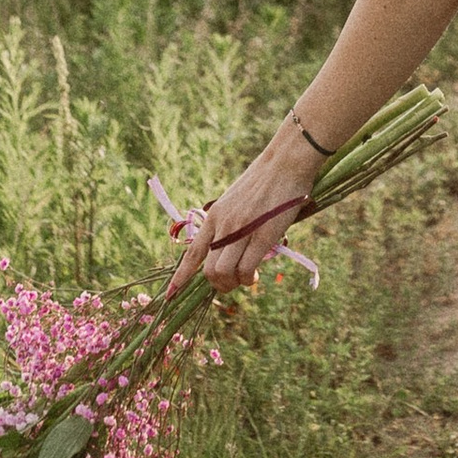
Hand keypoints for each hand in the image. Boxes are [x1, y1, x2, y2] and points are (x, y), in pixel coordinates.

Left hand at [164, 127, 315, 296]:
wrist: (285, 163)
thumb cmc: (265, 181)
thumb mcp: (236, 200)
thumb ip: (229, 223)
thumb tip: (230, 249)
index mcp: (214, 216)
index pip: (193, 253)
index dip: (181, 276)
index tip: (171, 294)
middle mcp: (223, 225)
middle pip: (208, 270)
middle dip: (219, 284)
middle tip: (234, 282)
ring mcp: (241, 230)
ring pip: (224, 273)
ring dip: (234, 284)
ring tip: (247, 279)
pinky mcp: (262, 236)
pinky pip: (246, 269)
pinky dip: (248, 278)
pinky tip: (255, 275)